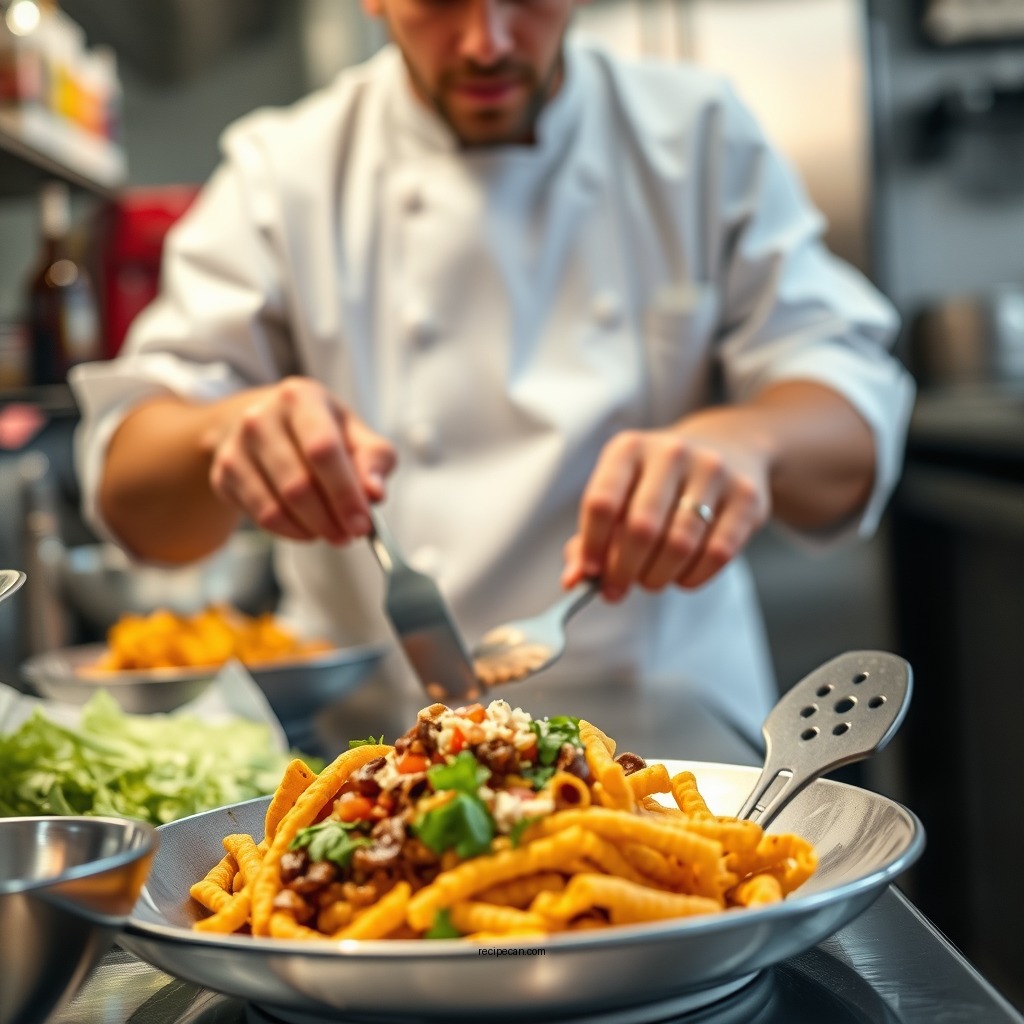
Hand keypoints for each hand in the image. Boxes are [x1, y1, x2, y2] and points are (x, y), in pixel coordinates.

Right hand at [207, 377, 395, 543]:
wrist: (267, 423)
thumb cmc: (321, 431)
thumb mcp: (356, 434)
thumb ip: (374, 461)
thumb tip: (374, 494)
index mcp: (301, 397)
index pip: (322, 450)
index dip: (344, 492)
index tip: (362, 524)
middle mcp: (261, 417)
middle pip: (298, 484)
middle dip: (330, 519)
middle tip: (350, 535)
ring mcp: (237, 446)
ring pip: (276, 506)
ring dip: (311, 529)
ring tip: (332, 532)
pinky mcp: (224, 474)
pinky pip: (260, 517)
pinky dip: (290, 532)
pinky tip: (307, 528)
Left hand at [561, 425, 771, 599]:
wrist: (729, 449)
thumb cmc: (658, 483)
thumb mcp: (620, 493)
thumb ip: (591, 537)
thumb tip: (574, 580)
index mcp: (629, 448)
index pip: (601, 502)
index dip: (592, 546)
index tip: (589, 574)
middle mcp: (671, 453)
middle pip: (641, 528)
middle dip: (624, 569)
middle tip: (618, 588)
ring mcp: (713, 471)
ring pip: (680, 544)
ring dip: (658, 576)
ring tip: (650, 580)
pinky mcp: (747, 496)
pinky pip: (718, 553)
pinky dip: (693, 577)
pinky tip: (681, 577)